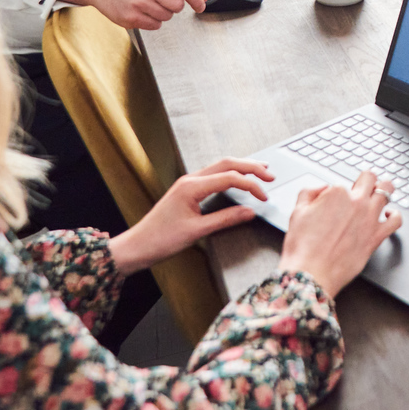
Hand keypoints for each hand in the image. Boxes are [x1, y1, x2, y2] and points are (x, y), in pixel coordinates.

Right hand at [60, 0, 207, 29]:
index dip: (197, 0)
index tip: (200, 6)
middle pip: (178, 6)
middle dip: (173, 6)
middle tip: (162, 0)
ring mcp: (138, 3)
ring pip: (167, 17)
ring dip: (162, 14)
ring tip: (148, 4)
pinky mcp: (131, 17)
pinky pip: (155, 25)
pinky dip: (152, 21)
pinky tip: (142, 12)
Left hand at [108, 158, 273, 273]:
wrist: (138, 246)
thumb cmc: (161, 240)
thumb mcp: (196, 232)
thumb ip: (226, 219)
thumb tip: (250, 211)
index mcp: (192, 187)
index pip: (230, 178)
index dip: (251, 185)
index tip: (264, 197)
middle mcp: (190, 180)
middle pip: (227, 164)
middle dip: (251, 167)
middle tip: (270, 174)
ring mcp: (188, 183)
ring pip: (220, 166)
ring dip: (242, 167)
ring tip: (260, 170)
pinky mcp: (187, 190)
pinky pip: (213, 175)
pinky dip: (230, 174)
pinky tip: (238, 179)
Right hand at [277, 169, 401, 294]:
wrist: (310, 273)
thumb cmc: (302, 247)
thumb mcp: (297, 212)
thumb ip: (309, 192)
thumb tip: (322, 188)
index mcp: (337, 193)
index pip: (342, 183)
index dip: (337, 193)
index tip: (332, 203)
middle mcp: (357, 202)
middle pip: (370, 178)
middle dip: (365, 180)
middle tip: (361, 187)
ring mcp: (370, 218)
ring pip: (387, 190)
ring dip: (383, 189)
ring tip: (379, 194)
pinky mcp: (377, 236)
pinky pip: (396, 220)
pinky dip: (395, 215)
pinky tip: (388, 215)